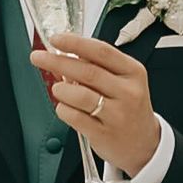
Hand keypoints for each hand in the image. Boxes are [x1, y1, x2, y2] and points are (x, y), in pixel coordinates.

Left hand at [31, 34, 158, 175]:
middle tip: (39, 58)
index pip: (101, 51)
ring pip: (80, 95)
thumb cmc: (127, 108)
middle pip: (87, 71)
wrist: (144, 144)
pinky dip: (63, 109)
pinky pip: (75, 117)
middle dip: (58, 61)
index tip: (56, 39)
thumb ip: (96, 67)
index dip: (75, 43)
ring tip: (57, 88)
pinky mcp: (104, 134)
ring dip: (61, 89)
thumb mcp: (123, 82)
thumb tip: (63, 54)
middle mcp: (128, 92)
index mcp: (133, 72)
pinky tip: (64, 107)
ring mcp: (117, 114)